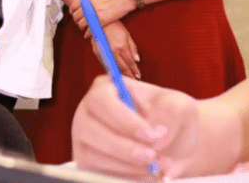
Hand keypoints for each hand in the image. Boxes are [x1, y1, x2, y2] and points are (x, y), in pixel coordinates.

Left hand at [72, 0, 134, 32]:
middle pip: (76, 16)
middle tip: (78, 22)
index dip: (72, 11)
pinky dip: (88, 33)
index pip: (73, 6)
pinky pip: (91, 29)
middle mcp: (88, 6)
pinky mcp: (101, 21)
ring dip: (81, 27)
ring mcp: (94, 14)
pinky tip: (87, 34)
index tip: (74, 14)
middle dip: (76, 20)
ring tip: (83, 28)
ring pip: (81, 23)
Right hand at [73, 76, 239, 179]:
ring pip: (91, 155)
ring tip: (155, 167)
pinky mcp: (87, 162)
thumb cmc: (170, 119)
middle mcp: (88, 111)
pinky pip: (97, 174)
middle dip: (123, 148)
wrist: (171, 144)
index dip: (124, 120)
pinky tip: (145, 175)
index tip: (152, 136)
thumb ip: (169, 112)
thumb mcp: (178, 105)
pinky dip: (124, 177)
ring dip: (126, 166)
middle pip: (89, 129)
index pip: (101, 101)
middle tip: (152, 157)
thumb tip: (156, 136)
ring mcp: (84, 138)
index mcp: (105, 88)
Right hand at [94, 20, 139, 79]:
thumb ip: (132, 48)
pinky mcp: (97, 52)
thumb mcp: (127, 35)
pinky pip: (104, 63)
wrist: (99, 20)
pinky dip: (110, 68)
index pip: (130, 63)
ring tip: (124, 78)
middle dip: (129, 75)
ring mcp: (104, 53)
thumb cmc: (114, 26)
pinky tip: (113, 71)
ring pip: (113, 67)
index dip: (135, 70)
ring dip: (119, 73)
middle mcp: (113, 52)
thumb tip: (137, 59)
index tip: (138, 76)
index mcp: (122, 47)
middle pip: (122, 67)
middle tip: (133, 80)